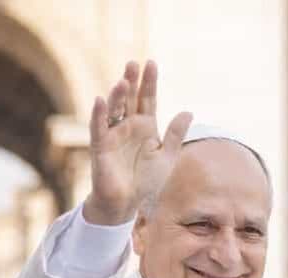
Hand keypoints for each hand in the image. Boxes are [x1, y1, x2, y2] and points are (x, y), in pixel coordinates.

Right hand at [84, 60, 192, 224]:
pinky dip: (99, 114)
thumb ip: (176, 134)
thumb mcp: (167, 156)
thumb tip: (188, 111)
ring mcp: (113, 134)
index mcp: (146, 126)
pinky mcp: (101, 146)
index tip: (152, 63)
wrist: (129, 203)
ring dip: (118, 95)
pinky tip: (101, 100)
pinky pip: (99, 127)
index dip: (149, 83)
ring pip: (114, 109)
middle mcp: (128, 126)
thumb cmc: (147, 180)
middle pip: (130, 99)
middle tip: (134, 63)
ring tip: (124, 81)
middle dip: (132, 81)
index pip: (148, 99)